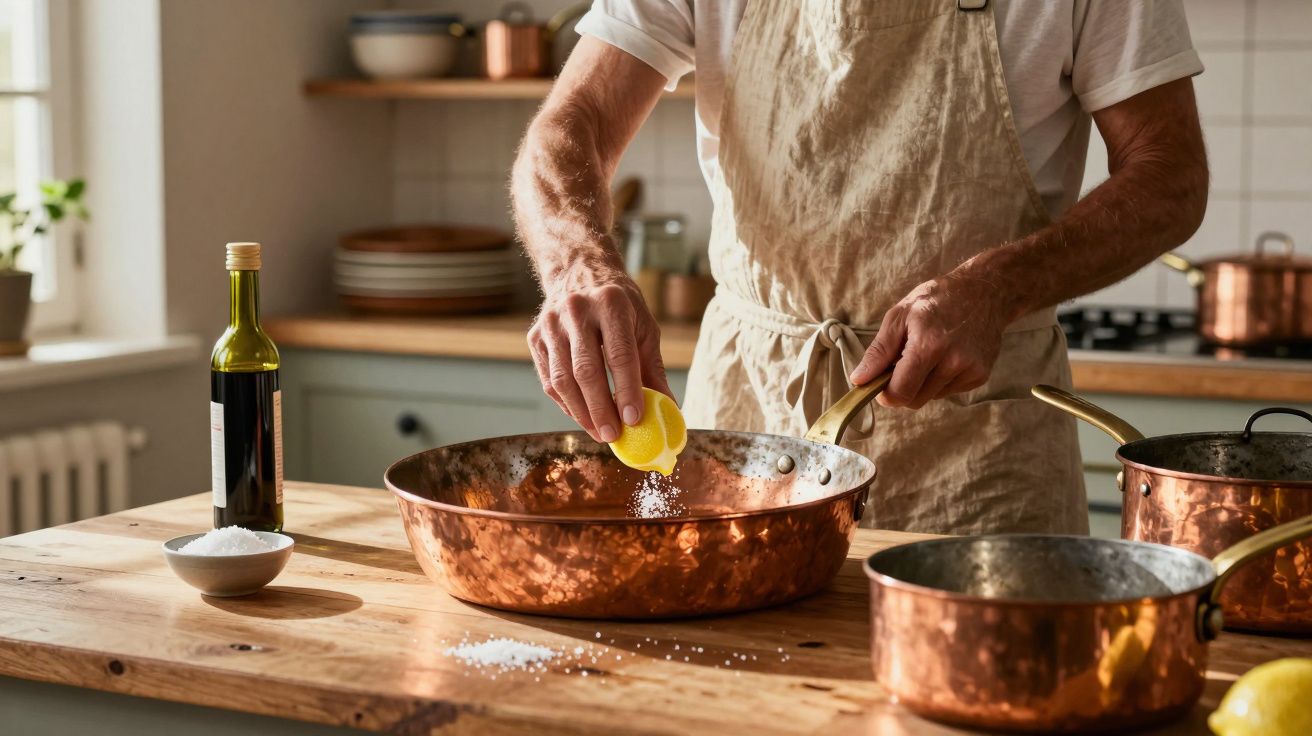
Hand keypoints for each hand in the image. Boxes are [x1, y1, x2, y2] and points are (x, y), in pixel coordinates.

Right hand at [528, 270, 671, 441]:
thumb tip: (669, 409)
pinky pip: (549, 380)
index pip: (619, 354)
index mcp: (611, 303)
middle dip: (601, 409)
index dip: (627, 390)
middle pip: (587, 370)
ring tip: (600, 433)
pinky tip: (583, 417)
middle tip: (614, 436)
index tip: (634, 419)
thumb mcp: (643, 326)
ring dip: (581, 413)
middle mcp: (576, 310)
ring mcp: (551, 324)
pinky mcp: (535, 337)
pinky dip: (566, 404)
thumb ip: (653, 368)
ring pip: (562, 379)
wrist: (580, 273)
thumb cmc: (619, 305)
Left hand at [849, 274, 1010, 408]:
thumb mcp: (899, 316)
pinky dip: (940, 380)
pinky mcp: (980, 376)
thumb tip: (858, 380)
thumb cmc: (936, 300)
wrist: (984, 292)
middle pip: (915, 400)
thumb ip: (878, 352)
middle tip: (903, 362)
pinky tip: (946, 356)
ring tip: (928, 354)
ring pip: (931, 397)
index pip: (901, 393)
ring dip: (922, 383)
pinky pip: (949, 391)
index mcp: (929, 346)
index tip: (881, 383)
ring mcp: (970, 370)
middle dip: (902, 387)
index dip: (885, 394)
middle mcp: (953, 362)